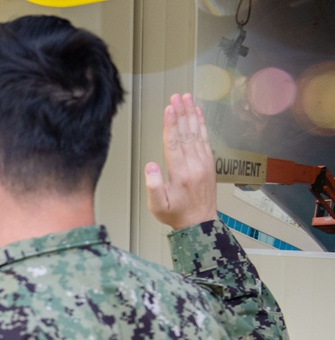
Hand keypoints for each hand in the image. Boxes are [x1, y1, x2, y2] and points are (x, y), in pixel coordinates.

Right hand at [144, 93, 217, 230]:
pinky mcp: (209, 162)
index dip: (170, 124)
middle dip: (181, 113)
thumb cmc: (176, 214)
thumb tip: (150, 165)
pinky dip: (202, 124)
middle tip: (177, 96)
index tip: (168, 108)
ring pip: (197, 133)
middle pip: (186, 133)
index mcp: (180, 174)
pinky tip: (198, 113)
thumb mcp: (158, 206)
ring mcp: (204, 162)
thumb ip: (154, 186)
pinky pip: (205, 138)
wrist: (200, 223)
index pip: (174, 143)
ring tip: (187, 98)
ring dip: (191, 114)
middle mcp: (194, 165)